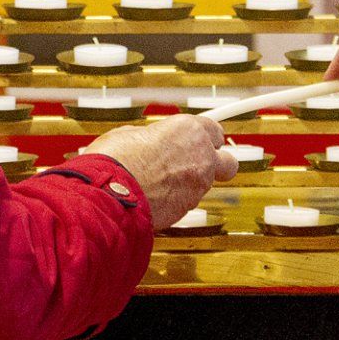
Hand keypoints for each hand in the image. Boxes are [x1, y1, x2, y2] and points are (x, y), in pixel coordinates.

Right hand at [80, 115, 237, 229]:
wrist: (110, 193)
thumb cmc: (117, 160)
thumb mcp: (129, 134)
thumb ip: (150, 136)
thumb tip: (148, 140)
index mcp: (189, 131)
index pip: (215, 130)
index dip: (204, 136)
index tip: (197, 139)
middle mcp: (201, 157)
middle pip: (228, 161)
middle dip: (216, 163)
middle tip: (195, 163)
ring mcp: (198, 185)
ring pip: (207, 184)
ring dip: (192, 183)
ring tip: (165, 182)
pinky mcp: (188, 208)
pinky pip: (189, 201)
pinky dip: (177, 199)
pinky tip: (157, 195)